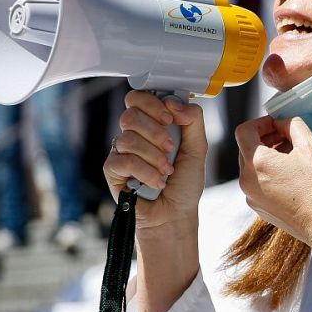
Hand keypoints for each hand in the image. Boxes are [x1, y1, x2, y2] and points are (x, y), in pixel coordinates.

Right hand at [104, 90, 206, 232]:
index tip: (170, 119)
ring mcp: (120, 151)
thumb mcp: (198, 148)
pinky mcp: (112, 169)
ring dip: (154, 157)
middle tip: (171, 149)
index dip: (152, 104)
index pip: (139, 97)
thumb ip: (193, 120)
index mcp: (151, 123)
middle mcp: (133, 134)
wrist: (175, 214)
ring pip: (129, 138)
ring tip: (166, 172)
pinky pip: (124, 160)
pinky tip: (155, 182)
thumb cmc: (185, 183)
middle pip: (130, 115)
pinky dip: (146, 172)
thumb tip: (174, 102)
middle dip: (155, 133)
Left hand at [236, 116, 311, 247]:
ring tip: (291, 157)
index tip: (277, 125)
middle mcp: (247, 180)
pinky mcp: (258, 208)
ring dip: (267, 156)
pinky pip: (256, 183)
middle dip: (265, 139)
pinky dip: (268, 174)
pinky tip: (290, 176)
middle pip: (246, 149)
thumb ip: (293, 125)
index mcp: (257, 162)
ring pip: (251, 167)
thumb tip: (283, 122)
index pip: (244, 131)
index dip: (260, 122)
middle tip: (288, 138)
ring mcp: (250, 196)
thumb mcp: (311, 146)